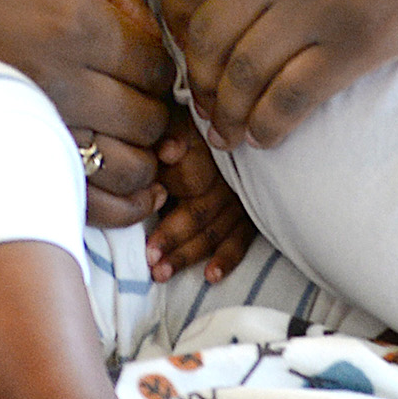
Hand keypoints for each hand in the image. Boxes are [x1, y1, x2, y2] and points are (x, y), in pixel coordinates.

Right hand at [0, 0, 180, 225]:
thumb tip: (151, 24)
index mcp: (74, 19)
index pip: (158, 68)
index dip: (162, 70)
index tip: (146, 65)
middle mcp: (57, 81)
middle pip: (149, 123)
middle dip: (158, 117)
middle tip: (146, 106)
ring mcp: (23, 126)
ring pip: (122, 171)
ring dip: (143, 164)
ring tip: (137, 149)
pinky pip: (72, 202)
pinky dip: (109, 205)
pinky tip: (118, 191)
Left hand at [146, 111, 254, 282]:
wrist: (236, 127)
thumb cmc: (196, 128)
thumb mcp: (179, 121)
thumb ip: (171, 134)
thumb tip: (168, 152)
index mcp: (208, 157)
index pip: (191, 185)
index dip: (167, 206)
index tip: (145, 230)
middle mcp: (228, 182)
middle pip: (201, 214)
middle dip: (174, 239)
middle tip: (151, 260)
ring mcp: (242, 200)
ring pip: (215, 232)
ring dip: (189, 255)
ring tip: (163, 273)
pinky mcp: (252, 215)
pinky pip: (241, 240)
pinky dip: (227, 259)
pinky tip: (211, 276)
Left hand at [159, 0, 397, 148]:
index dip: (176, 10)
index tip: (188, 27)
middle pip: (206, 34)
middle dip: (196, 69)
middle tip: (203, 87)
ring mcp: (320, 5)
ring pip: (241, 75)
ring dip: (226, 107)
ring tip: (229, 125)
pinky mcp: (364, 40)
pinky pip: (294, 97)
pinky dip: (270, 123)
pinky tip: (267, 134)